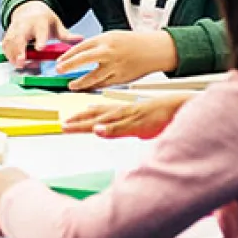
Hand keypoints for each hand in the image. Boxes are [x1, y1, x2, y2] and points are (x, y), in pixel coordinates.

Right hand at [2, 1, 82, 66]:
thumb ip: (66, 35)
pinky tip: (12, 61)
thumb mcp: (57, 24)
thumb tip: (81, 39)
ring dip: (13, 54)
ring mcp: (15, 29)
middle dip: (20, 49)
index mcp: (39, 22)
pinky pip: (5, 44)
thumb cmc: (44, 20)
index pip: (40, 31)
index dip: (40, 40)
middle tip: (21, 62)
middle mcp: (25, 25)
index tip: (40, 48)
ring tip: (18, 65)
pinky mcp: (8, 34)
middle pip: (20, 37)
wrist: (28, 9)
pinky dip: (7, 53)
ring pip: (11, 41)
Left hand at [56, 30, 178, 90]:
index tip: (60, 61)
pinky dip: (94, 86)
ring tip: (72, 85)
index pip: (81, 47)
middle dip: (68, 65)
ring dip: (80, 82)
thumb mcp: (112, 36)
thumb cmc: (132, 42)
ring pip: (92, 77)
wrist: (153, 50)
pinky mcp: (120, 78)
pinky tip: (87, 87)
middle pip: (83, 60)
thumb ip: (96, 45)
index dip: (68, 55)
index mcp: (105, 40)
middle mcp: (108, 53)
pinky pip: (103, 84)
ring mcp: (114, 67)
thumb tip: (78, 54)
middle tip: (59, 70)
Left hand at [62, 95, 190, 138]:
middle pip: (95, 116)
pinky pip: (121, 127)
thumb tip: (101, 130)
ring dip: (86, 123)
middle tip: (61, 125)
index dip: (80, 118)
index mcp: (120, 112)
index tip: (66, 122)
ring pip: (103, 121)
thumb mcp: (135, 124)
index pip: (96, 114)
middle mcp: (121, 113)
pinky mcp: (138, 124)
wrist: (176, 108)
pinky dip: (109, 129)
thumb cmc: (158, 116)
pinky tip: (98, 130)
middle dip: (77, 121)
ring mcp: (128, 117)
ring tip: (70, 126)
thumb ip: (118, 127)